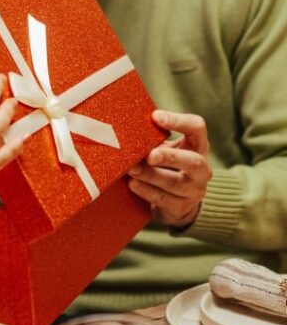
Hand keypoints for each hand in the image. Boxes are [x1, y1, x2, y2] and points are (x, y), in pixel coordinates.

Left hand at [128, 110, 211, 228]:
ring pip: (175, 183)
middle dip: (170, 157)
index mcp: (197, 146)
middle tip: (149, 155)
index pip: (197, 128)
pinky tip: (132, 184)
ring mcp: (194, 190)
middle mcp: (201, 169)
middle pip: (194, 161)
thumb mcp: (163, 148)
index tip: (155, 117)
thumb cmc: (165, 165)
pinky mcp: (181, 207)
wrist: (174, 202)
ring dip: (151, 175)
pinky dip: (146, 191)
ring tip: (132, 169)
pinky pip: (163, 199)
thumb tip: (123, 125)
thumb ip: (152, 137)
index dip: (179, 121)